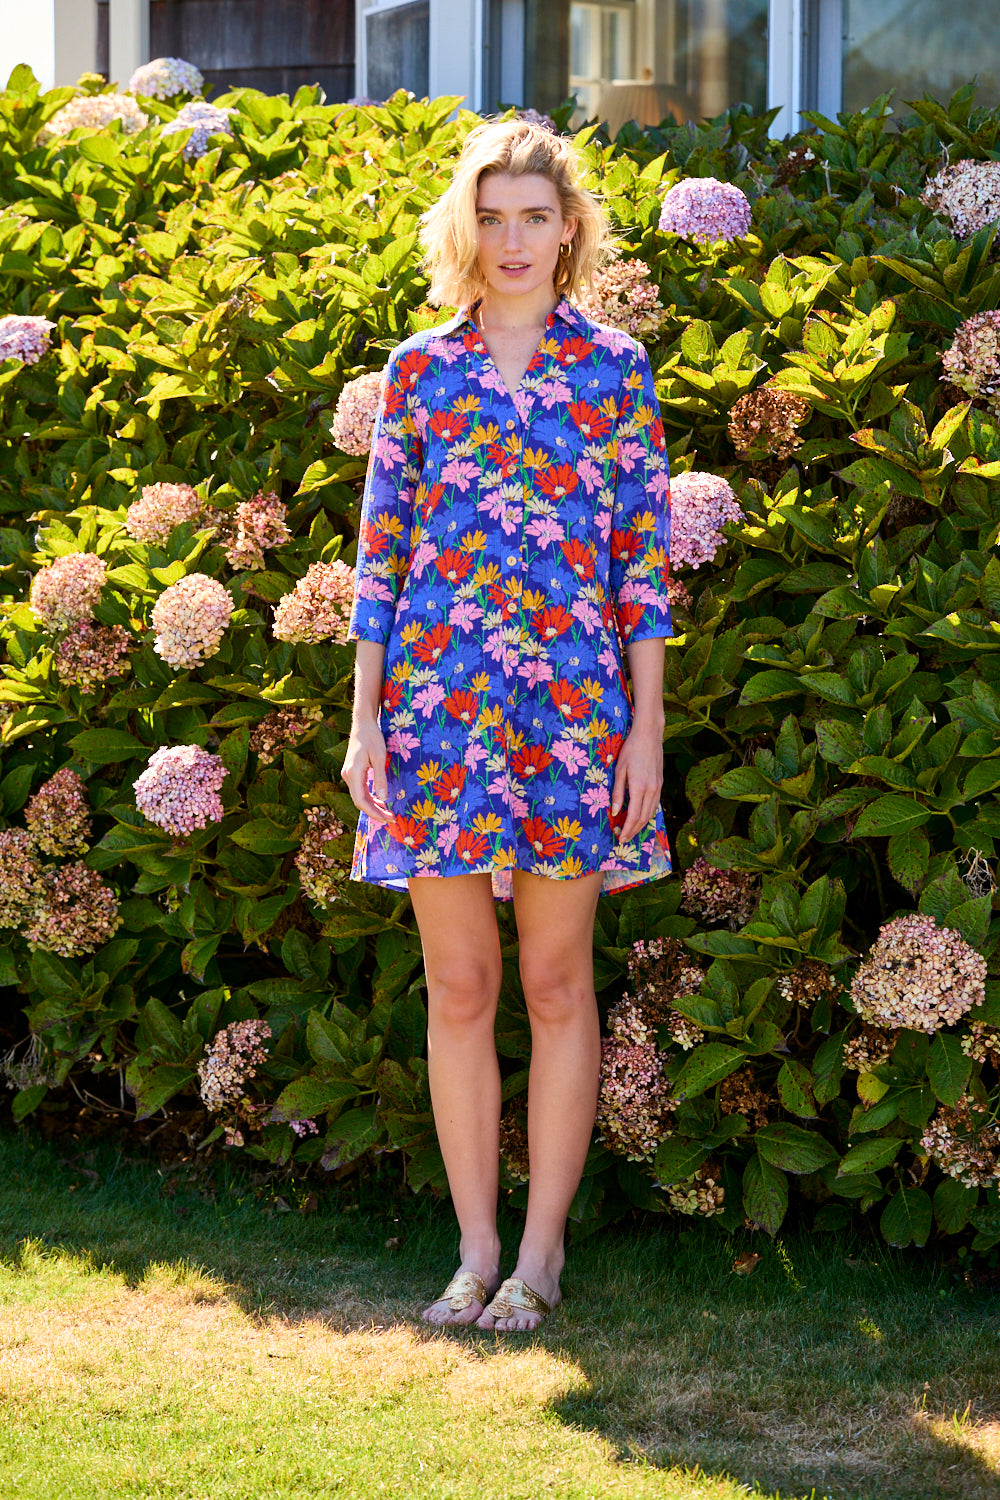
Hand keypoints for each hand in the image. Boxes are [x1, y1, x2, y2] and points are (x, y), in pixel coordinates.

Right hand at [342, 719, 392, 825]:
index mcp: (353, 773)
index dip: (374, 812)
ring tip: (388, 812)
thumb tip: (384, 798)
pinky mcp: (352, 773)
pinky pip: (360, 790)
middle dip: (375, 812)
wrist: (362, 724)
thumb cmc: (372, 737)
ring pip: (359, 797)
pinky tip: (381, 801)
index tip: (388, 818)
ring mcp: (348, 775)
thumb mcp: (379, 757)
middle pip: (359, 801)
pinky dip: (370, 798)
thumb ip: (380, 778)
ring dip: (373, 806)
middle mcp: (347, 776)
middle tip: (392, 818)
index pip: (361, 801)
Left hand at [610, 720, 662, 843]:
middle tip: (624, 839)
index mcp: (639, 787)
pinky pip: (654, 805)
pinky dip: (647, 814)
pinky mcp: (660, 784)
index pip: (633, 816)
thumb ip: (618, 793)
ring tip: (631, 831)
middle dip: (634, 831)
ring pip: (651, 813)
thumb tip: (614, 812)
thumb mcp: (619, 770)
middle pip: (643, 818)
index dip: (627, 829)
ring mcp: (658, 787)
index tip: (620, 838)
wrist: (649, 735)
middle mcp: (651, 790)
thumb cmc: (631, 750)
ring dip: (641, 825)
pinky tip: (640, 817)